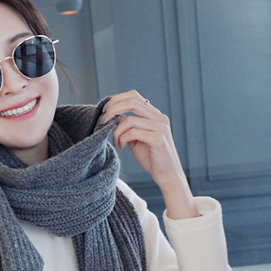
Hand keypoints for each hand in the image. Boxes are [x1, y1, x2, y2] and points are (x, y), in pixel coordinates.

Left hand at [99, 91, 198, 219]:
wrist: (167, 175)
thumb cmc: (151, 157)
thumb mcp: (136, 138)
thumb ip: (127, 125)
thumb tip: (113, 115)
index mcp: (154, 114)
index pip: (134, 96)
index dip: (117, 99)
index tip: (105, 111)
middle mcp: (159, 117)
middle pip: (132, 102)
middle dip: (113, 110)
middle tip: (103, 121)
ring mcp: (160, 127)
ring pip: (130, 120)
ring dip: (117, 131)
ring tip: (116, 142)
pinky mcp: (158, 138)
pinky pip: (133, 132)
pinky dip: (122, 138)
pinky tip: (121, 146)